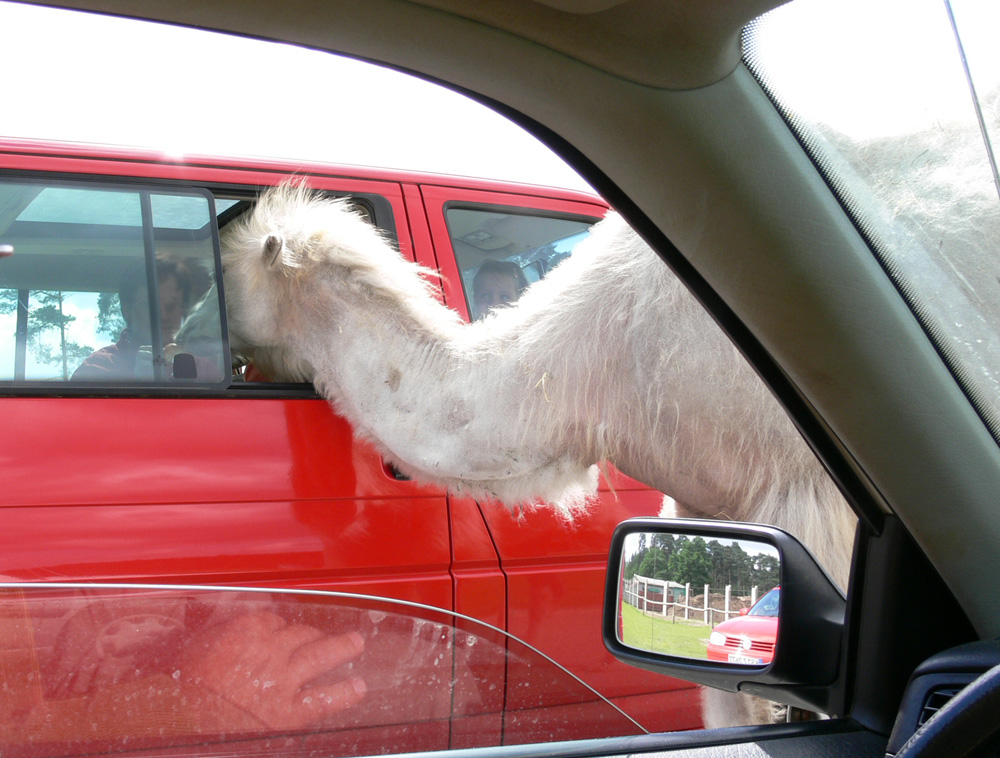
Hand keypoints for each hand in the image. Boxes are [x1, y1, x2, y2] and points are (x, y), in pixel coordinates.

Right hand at [178, 611, 366, 728]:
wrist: (180, 724)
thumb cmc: (179, 692)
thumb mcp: (193, 650)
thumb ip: (217, 636)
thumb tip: (224, 629)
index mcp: (246, 631)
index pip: (273, 621)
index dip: (278, 628)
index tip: (281, 631)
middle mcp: (270, 650)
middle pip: (300, 634)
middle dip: (312, 634)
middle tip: (320, 634)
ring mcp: (283, 680)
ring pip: (320, 655)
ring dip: (342, 648)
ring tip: (355, 644)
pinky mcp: (289, 712)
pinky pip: (323, 699)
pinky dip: (344, 693)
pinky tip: (358, 688)